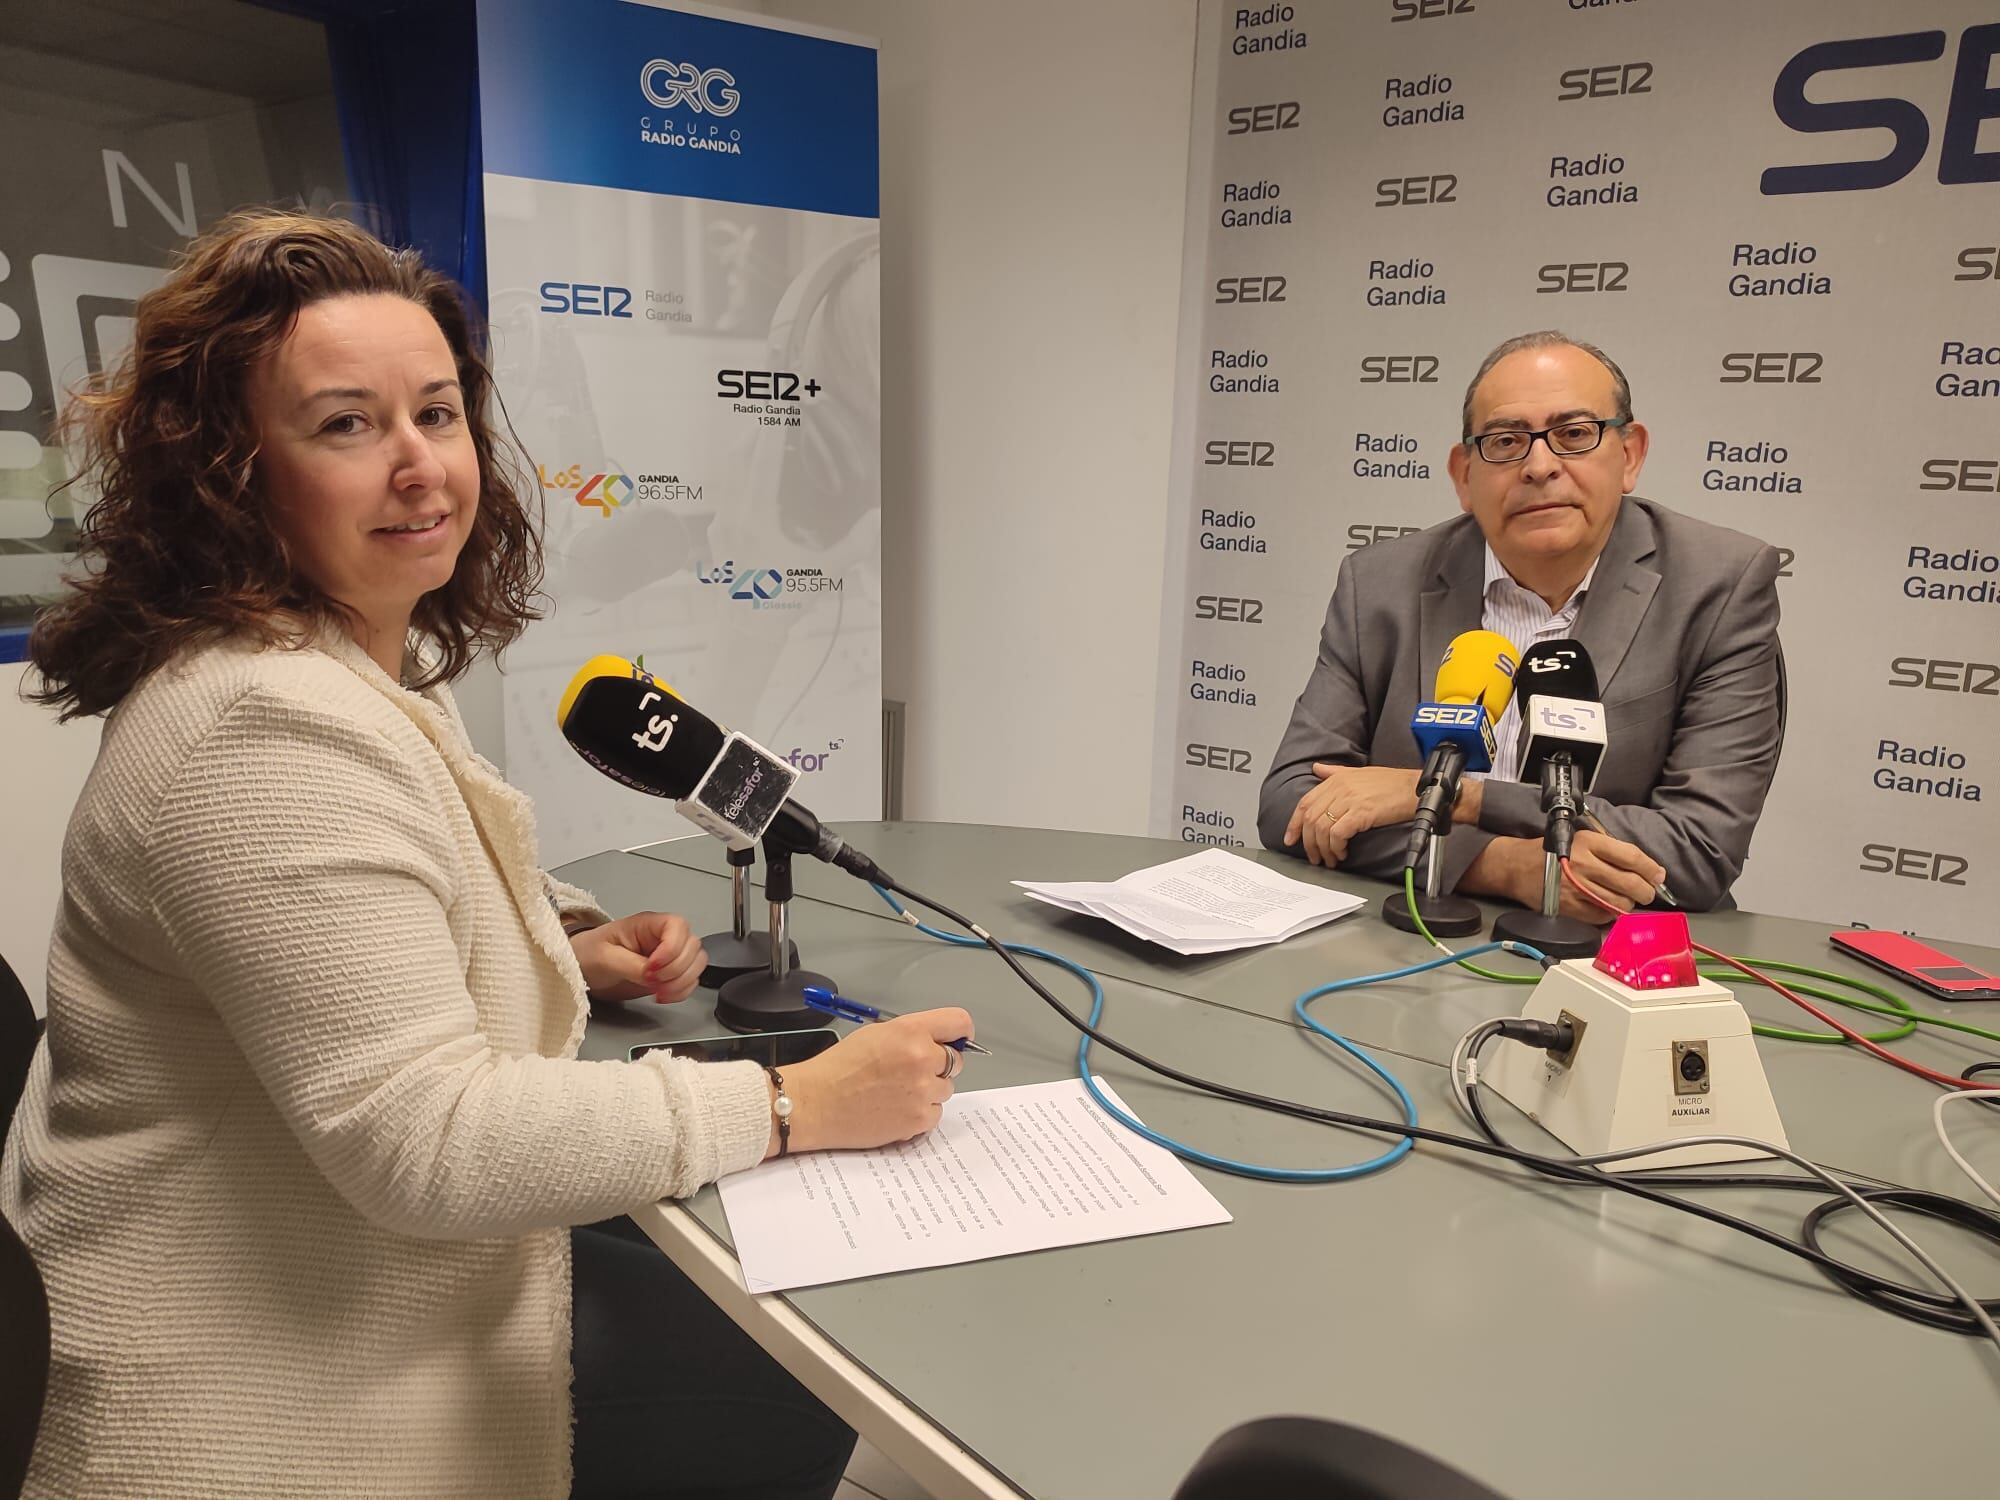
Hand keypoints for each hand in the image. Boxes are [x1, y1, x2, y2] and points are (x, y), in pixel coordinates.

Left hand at [569, 912, 706, 1002]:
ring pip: (696, 963)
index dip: (672, 947)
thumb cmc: (589, 953)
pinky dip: (681, 991)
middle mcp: (663, 937)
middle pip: (692, 946)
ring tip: (658, 992)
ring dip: (682, 981)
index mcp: (648, 924)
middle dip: (677, 969)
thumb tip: (653, 976)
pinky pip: (690, 981)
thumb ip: (631, 964)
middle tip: (652, 981)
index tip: (652, 968)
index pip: (677, 926)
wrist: (583, 969)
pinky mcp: (669, 974)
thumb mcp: (605, 957)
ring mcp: (669, 956)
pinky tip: (662, 996)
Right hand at [774, 1008, 975, 1156]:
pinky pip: (936, 1113)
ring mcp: (923, 1091)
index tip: (957, 1040)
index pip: (959, 1023)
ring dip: (928, 1090)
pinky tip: (894, 1108)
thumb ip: (911, 1034)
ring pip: (946, 1089)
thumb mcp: (876, 1033)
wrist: (814, 1104)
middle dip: (939, 1064)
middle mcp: (922, 1058)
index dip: (960, 1033)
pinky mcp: (919, 1119)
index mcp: (910, 1031)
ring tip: (895, 1092)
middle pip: (956, 1060)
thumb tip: (938, 1040)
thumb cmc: (837, 1069)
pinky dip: (920, 1113)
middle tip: (911, 1071)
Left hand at [1282, 764, 1419, 866]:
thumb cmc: (1392, 784)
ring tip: (1331, 859)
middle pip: (1311, 819)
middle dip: (1309, 842)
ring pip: (1322, 829)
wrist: (1416, 789)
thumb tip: (1317, 769)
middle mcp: (1339, 787)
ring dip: (1323, 849)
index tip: (1291, 839)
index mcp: (1336, 779)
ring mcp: (1349, 800)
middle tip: (1315, 856)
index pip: (1305, 803)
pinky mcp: (1361, 813)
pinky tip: (1343, 853)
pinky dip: (1336, 847)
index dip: (1295, 824)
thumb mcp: (1359, 773)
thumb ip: (1335, 773)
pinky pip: (1337, 834)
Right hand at [1561, 829, 1667, 923]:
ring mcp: (1577, 888)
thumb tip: (1650, 871)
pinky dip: (1610, 914)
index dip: (1651, 869)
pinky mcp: (1571, 907)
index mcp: (1589, 843)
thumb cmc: (1554, 852)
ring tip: (1626, 899)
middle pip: (1631, 884)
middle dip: (1646, 891)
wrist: (1519, 867)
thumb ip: (1613, 851)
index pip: (1632, 857)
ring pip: (1620, 903)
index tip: (1658, 875)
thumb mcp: (1582, 839)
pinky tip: (1606, 906)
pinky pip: (1603, 916)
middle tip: (1646, 893)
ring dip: (1629, 904)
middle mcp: (1585, 864)